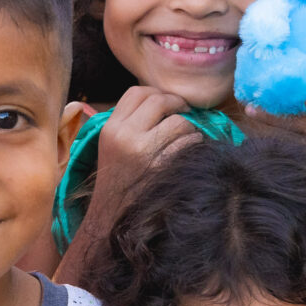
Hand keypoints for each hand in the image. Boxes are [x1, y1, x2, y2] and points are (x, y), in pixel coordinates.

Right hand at [92, 86, 202, 208]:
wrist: (112, 213)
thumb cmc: (117, 177)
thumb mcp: (111, 144)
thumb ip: (130, 121)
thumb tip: (163, 100)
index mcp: (111, 127)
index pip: (137, 92)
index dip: (156, 92)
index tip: (167, 103)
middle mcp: (125, 135)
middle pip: (159, 100)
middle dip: (178, 103)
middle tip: (185, 111)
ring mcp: (143, 152)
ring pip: (178, 121)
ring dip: (189, 125)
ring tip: (187, 133)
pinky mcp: (160, 167)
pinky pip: (187, 142)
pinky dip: (195, 141)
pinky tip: (191, 146)